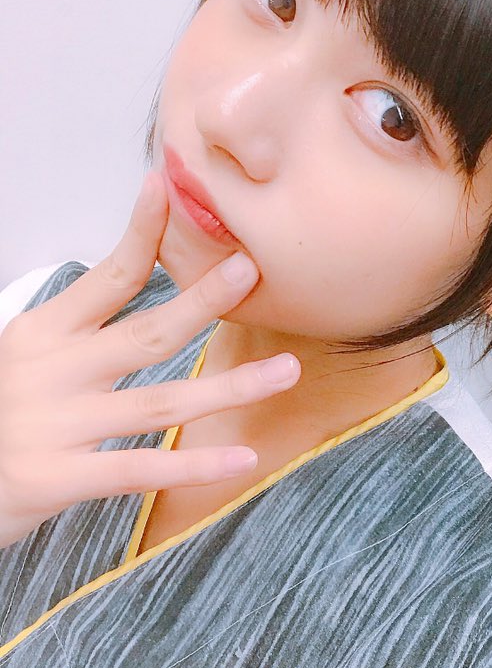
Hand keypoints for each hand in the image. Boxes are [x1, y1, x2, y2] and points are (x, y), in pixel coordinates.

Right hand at [0, 171, 299, 548]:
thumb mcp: (28, 354)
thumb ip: (80, 325)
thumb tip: (134, 272)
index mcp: (44, 333)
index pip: (106, 277)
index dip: (141, 233)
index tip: (166, 189)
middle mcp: (52, 373)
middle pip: (146, 332)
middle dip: (202, 300)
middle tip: (250, 270)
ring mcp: (56, 426)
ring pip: (159, 401)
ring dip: (229, 387)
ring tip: (287, 371)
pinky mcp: (57, 478)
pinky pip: (138, 468)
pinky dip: (193, 464)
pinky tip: (242, 458)